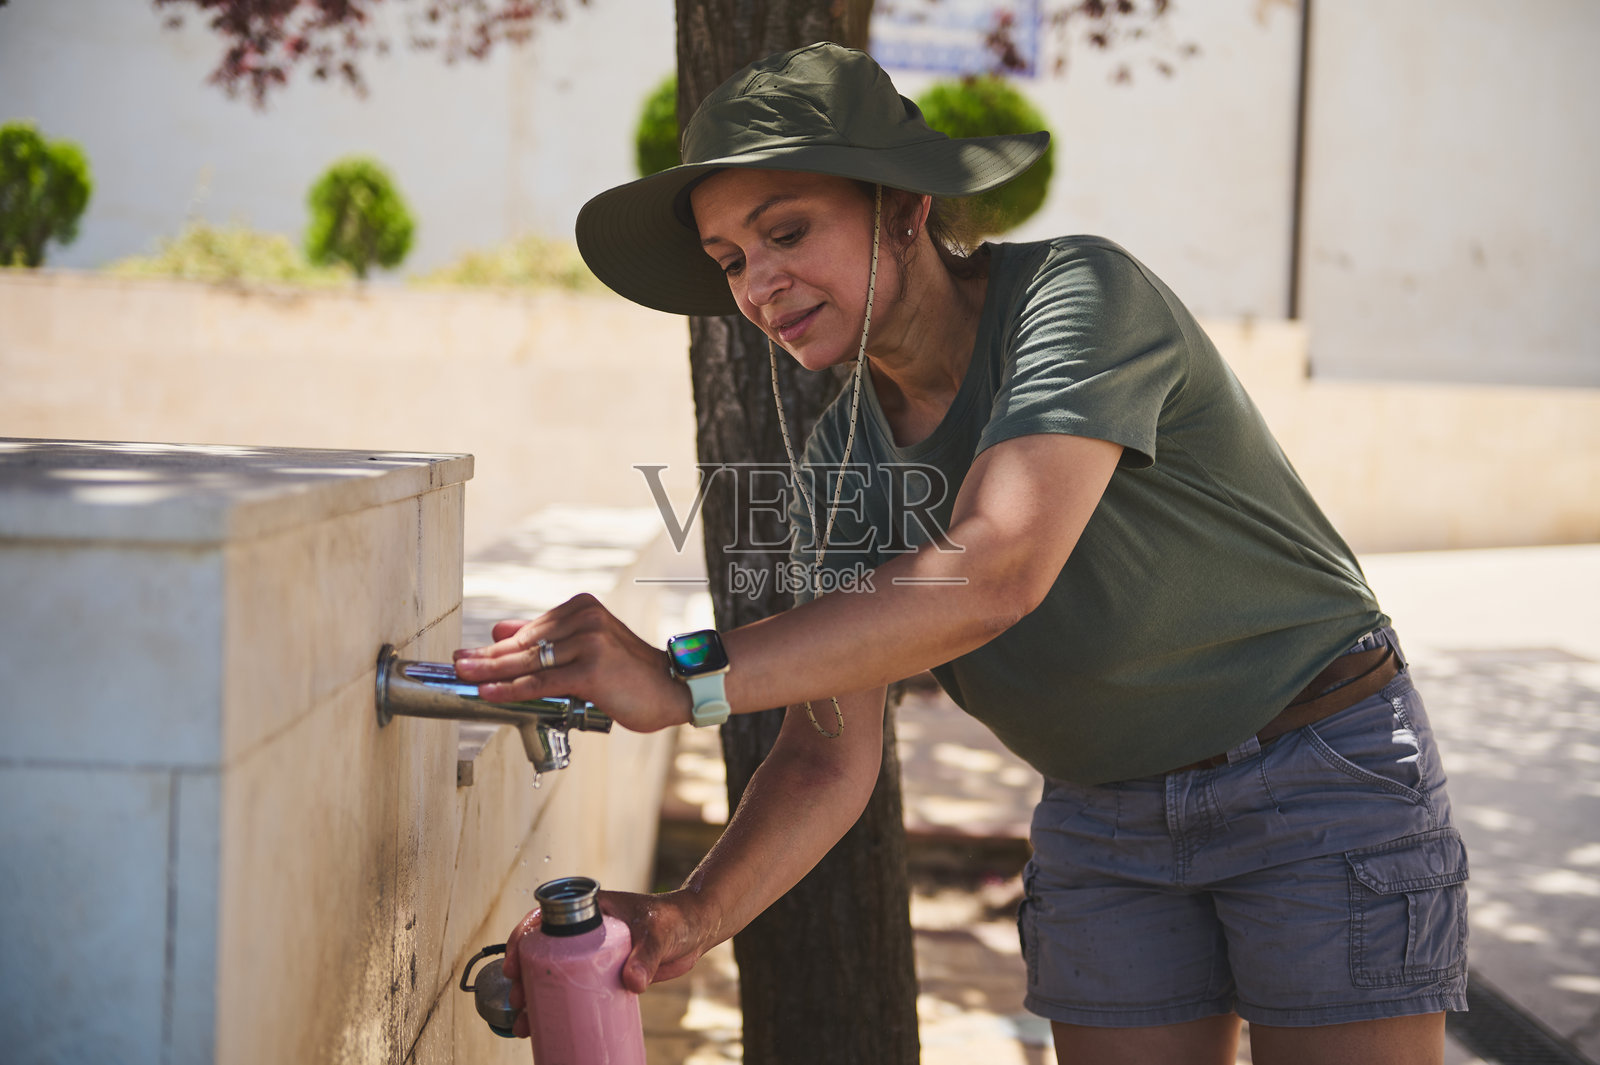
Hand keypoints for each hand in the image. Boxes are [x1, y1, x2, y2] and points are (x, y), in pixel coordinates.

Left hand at [453, 594, 692, 732]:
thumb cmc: (628, 674)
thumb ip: (546, 639)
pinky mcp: (591, 669)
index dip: (496, 647)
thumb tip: (499, 631)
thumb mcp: (586, 649)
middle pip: (525, 644)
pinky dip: (511, 688)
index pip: (530, 631)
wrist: (671, 689)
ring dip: (492, 672)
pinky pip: (542, 681)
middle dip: (486, 657)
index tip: (467, 655)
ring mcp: (590, 641)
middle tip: (456, 664)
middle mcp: (585, 618)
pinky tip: (488, 691)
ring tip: (465, 677)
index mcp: (582, 608)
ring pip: (530, 662)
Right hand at [501, 889, 717, 1035]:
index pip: (545, 918)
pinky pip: (575, 990)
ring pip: (555, 975)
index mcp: (590, 910)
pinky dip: (559, 1006)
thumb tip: (633, 983)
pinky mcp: (605, 975)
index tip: (514, 963)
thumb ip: (646, 955)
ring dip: (536, 998)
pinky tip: (547, 1026)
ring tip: (524, 1024)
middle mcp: (585, 931)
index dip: (523, 938)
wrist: (696, 930)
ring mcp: (593, 954)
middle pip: (543, 952)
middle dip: (525, 978)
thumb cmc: (676, 919)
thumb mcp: (659, 933)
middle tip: (518, 1001)